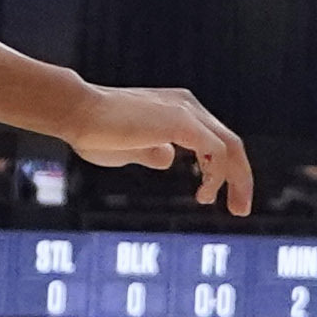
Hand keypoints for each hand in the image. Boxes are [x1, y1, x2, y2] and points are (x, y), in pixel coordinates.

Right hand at [64, 81, 253, 212]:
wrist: (76, 113)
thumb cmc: (96, 131)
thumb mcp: (131, 148)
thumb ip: (152, 152)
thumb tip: (169, 159)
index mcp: (178, 110)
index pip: (215, 141)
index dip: (222, 170)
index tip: (213, 197)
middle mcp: (187, 106)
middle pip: (230, 143)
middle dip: (240, 178)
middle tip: (240, 209)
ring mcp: (186, 111)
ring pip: (230, 146)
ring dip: (237, 180)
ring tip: (234, 208)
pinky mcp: (181, 121)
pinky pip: (215, 150)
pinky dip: (216, 175)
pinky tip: (205, 193)